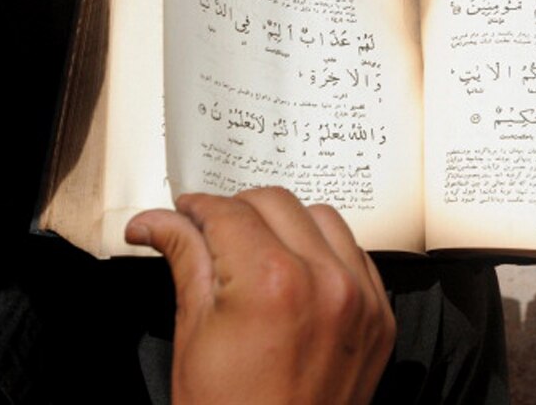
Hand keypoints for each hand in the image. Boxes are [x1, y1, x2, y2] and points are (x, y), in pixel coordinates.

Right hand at [125, 189, 394, 404]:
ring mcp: (361, 298)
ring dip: (286, 222)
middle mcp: (325, 280)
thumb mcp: (193, 333)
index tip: (183, 213)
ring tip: (256, 247)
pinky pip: (355, 254)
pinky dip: (325, 250)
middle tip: (211, 231)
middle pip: (276, 202)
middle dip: (237, 209)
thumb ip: (184, 260)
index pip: (228, 212)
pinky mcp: (380, 317)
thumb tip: (155, 220)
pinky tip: (298, 269)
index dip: (197, 208)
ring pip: (322, 218)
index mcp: (270, 281)